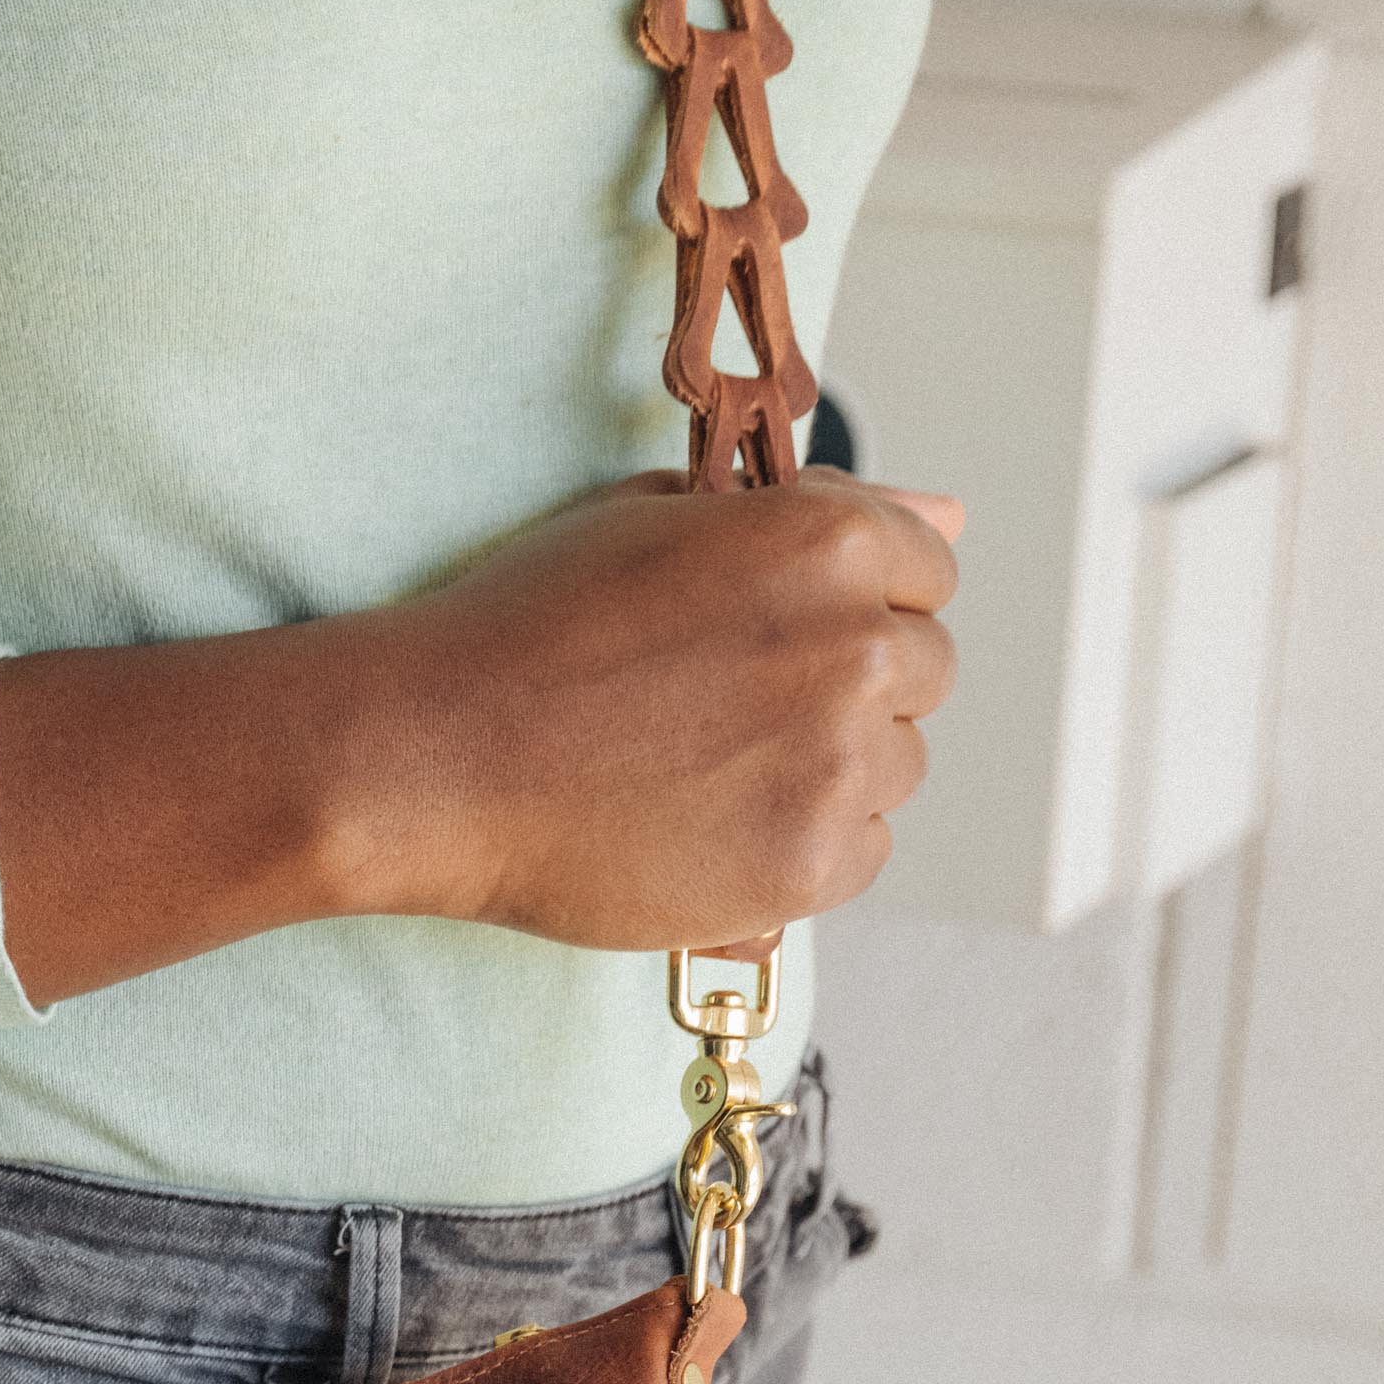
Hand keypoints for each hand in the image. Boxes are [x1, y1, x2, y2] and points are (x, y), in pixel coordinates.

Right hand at [0, 470, 960, 1006]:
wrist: (436, 758)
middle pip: (922, 674)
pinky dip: (804, 848)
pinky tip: (711, 826)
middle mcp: (855, 647)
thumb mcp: (666, 522)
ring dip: (829, 771)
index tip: (782, 633)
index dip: (854, 601)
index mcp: (829, 542)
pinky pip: (860, 854)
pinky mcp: (806, 866)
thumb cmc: (529, 629)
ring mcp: (836, 766)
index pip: (927, 571)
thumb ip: (819, 517)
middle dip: (848, 686)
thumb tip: (947, 518)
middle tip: (729, 710)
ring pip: (895, 770)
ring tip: (707, 770)